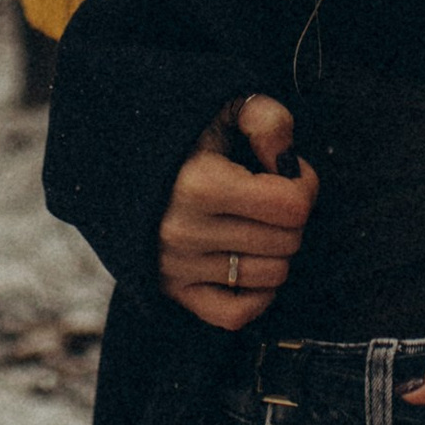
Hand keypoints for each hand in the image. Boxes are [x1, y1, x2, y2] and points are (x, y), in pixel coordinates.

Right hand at [157, 95, 317, 332]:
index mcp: (200, 185)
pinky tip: (252, 264)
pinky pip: (237, 314)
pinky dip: (258, 295)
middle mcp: (186, 232)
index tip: (287, 171)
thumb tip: (289, 163)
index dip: (304, 183)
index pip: (293, 205)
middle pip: (288, 241)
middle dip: (291, 216)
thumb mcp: (223, 109)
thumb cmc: (183, 136)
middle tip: (270, 195)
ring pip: (272, 276)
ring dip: (277, 250)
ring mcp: (178, 267)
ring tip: (256, 223)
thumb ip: (267, 120)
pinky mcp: (173, 292)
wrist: (120, 163)